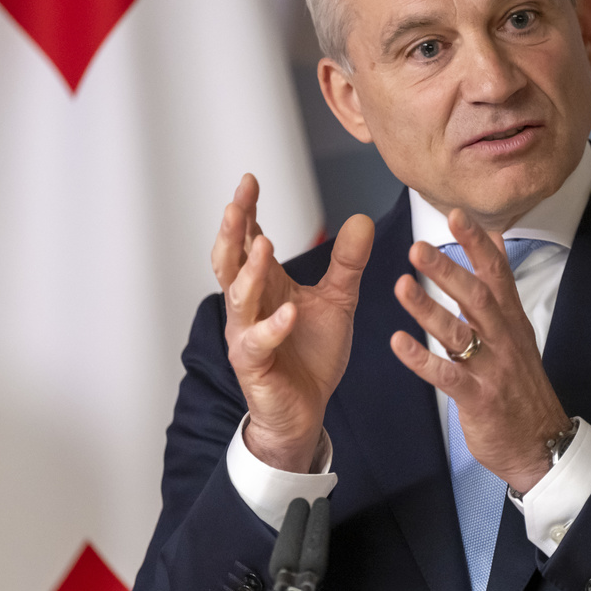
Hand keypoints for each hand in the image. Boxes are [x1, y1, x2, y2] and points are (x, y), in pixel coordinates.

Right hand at [212, 174, 373, 472]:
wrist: (306, 410)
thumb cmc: (310, 354)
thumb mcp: (337, 301)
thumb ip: (346, 263)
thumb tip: (361, 218)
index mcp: (264, 285)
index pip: (248, 240)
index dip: (247, 211)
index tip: (249, 180)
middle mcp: (248, 306)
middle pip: (229, 261)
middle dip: (232, 231)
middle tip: (237, 202)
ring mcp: (247, 335)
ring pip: (238, 297)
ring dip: (249, 270)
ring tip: (263, 243)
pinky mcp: (255, 364)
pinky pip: (260, 342)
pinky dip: (274, 326)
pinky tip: (290, 311)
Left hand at [389, 208, 569, 494]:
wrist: (543, 444)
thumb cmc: (521, 386)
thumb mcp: (517, 332)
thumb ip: (499, 289)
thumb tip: (493, 242)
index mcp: (510, 320)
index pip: (495, 272)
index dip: (476, 243)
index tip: (455, 214)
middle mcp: (502, 339)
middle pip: (476, 296)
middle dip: (447, 270)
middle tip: (417, 247)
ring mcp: (492, 368)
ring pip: (459, 332)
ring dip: (428, 308)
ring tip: (401, 286)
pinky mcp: (479, 398)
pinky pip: (448, 376)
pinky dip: (422, 359)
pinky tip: (398, 343)